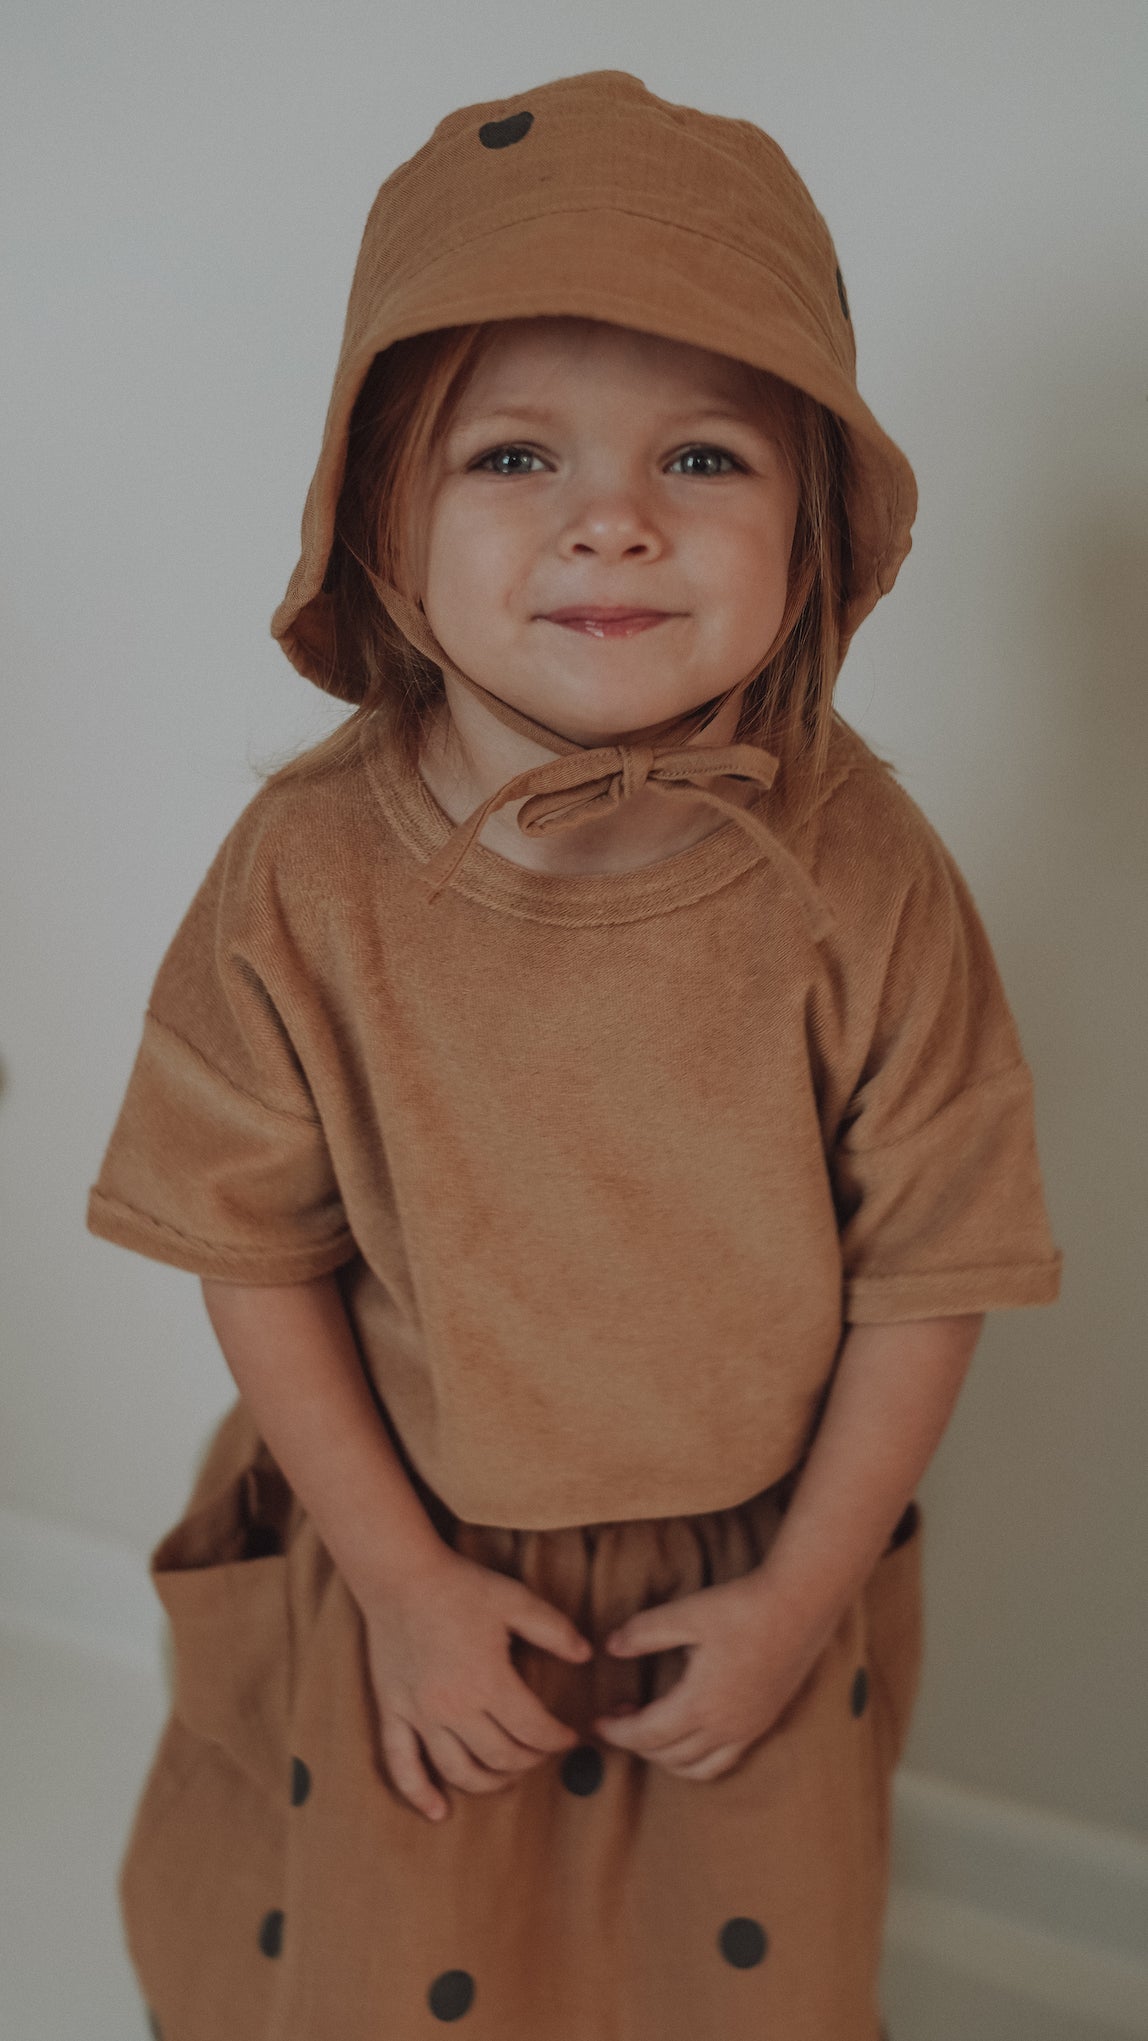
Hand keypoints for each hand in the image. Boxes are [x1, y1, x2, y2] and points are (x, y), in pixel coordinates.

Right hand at [361, 1544, 593, 1821]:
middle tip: (542, 1753)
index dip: (558, 1739)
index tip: (570, 1737)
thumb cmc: (461, 1586)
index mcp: (489, 1682)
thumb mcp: (516, 1600)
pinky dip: (420, 1793)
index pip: (533, 1730)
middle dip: (530, 1762)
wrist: (399, 1575)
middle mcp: (454, 1708)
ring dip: (489, 1783)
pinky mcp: (393, 1712)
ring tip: (507, 1777)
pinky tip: (439, 1812)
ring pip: (459, 1770)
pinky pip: (403, 1764)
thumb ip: (555, 1630)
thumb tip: (587, 1655)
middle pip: (501, 1757)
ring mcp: (420, 1714)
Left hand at [593, 1572, 839, 1781]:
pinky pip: (724, 1762)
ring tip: (649, 1730)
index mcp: (700, 1704)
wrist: (800, 1606)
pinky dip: (698, 1761)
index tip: (597, 1724)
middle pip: (668, 1756)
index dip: (617, 1733)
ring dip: (665, 1758)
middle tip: (618, 1719)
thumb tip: (610, 1648)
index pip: (647, 1735)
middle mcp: (725, 1727)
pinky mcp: (763, 1724)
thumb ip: (644, 1632)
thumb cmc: (742, 1607)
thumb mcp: (687, 1613)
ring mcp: (747, 1730)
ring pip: (696, 1768)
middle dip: (637, 1745)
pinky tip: (689, 1735)